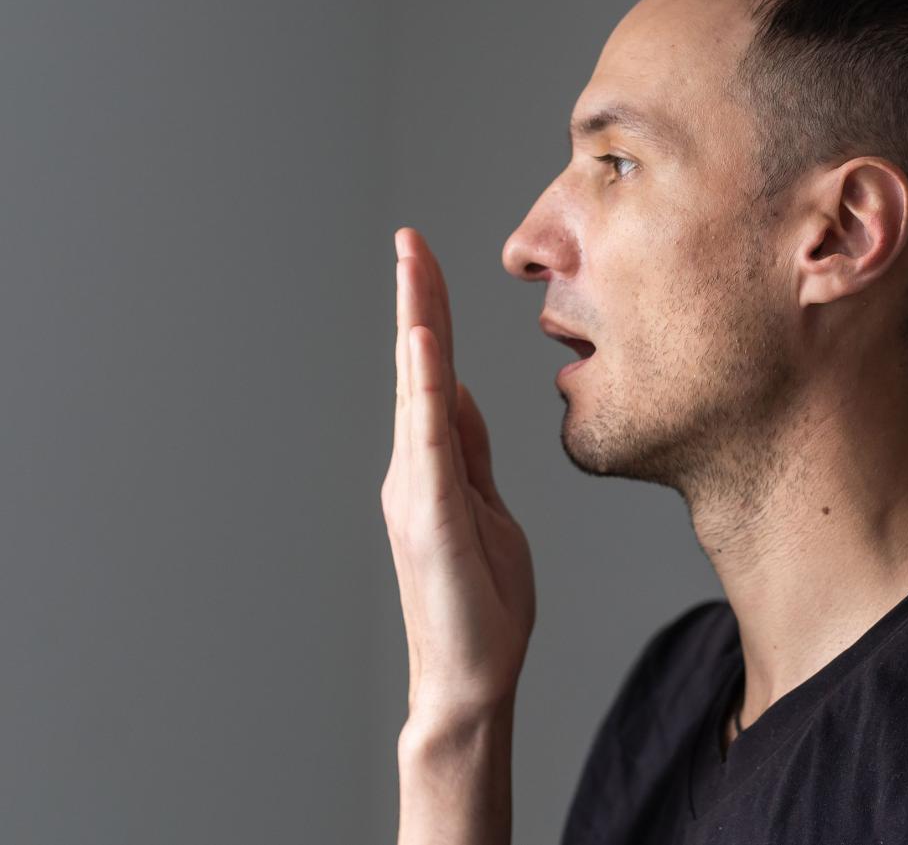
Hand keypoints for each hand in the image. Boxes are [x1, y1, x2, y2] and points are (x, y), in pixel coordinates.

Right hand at [381, 227, 535, 722]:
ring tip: (412, 264)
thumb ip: (468, 449)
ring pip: (416, 392)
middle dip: (416, 299)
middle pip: (417, 369)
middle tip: (409, 238)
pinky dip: (425, 392)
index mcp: (434, 464)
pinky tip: (425, 347)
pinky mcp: (428, 519)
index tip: (425, 257)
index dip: (431, 313)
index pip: (435, 374)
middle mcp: (414, 468)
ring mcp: (416, 491)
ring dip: (416, 324)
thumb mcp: (486, 507)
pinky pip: (429, 444)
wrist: (471, 681)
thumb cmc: (483, 602)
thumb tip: (456, 387)